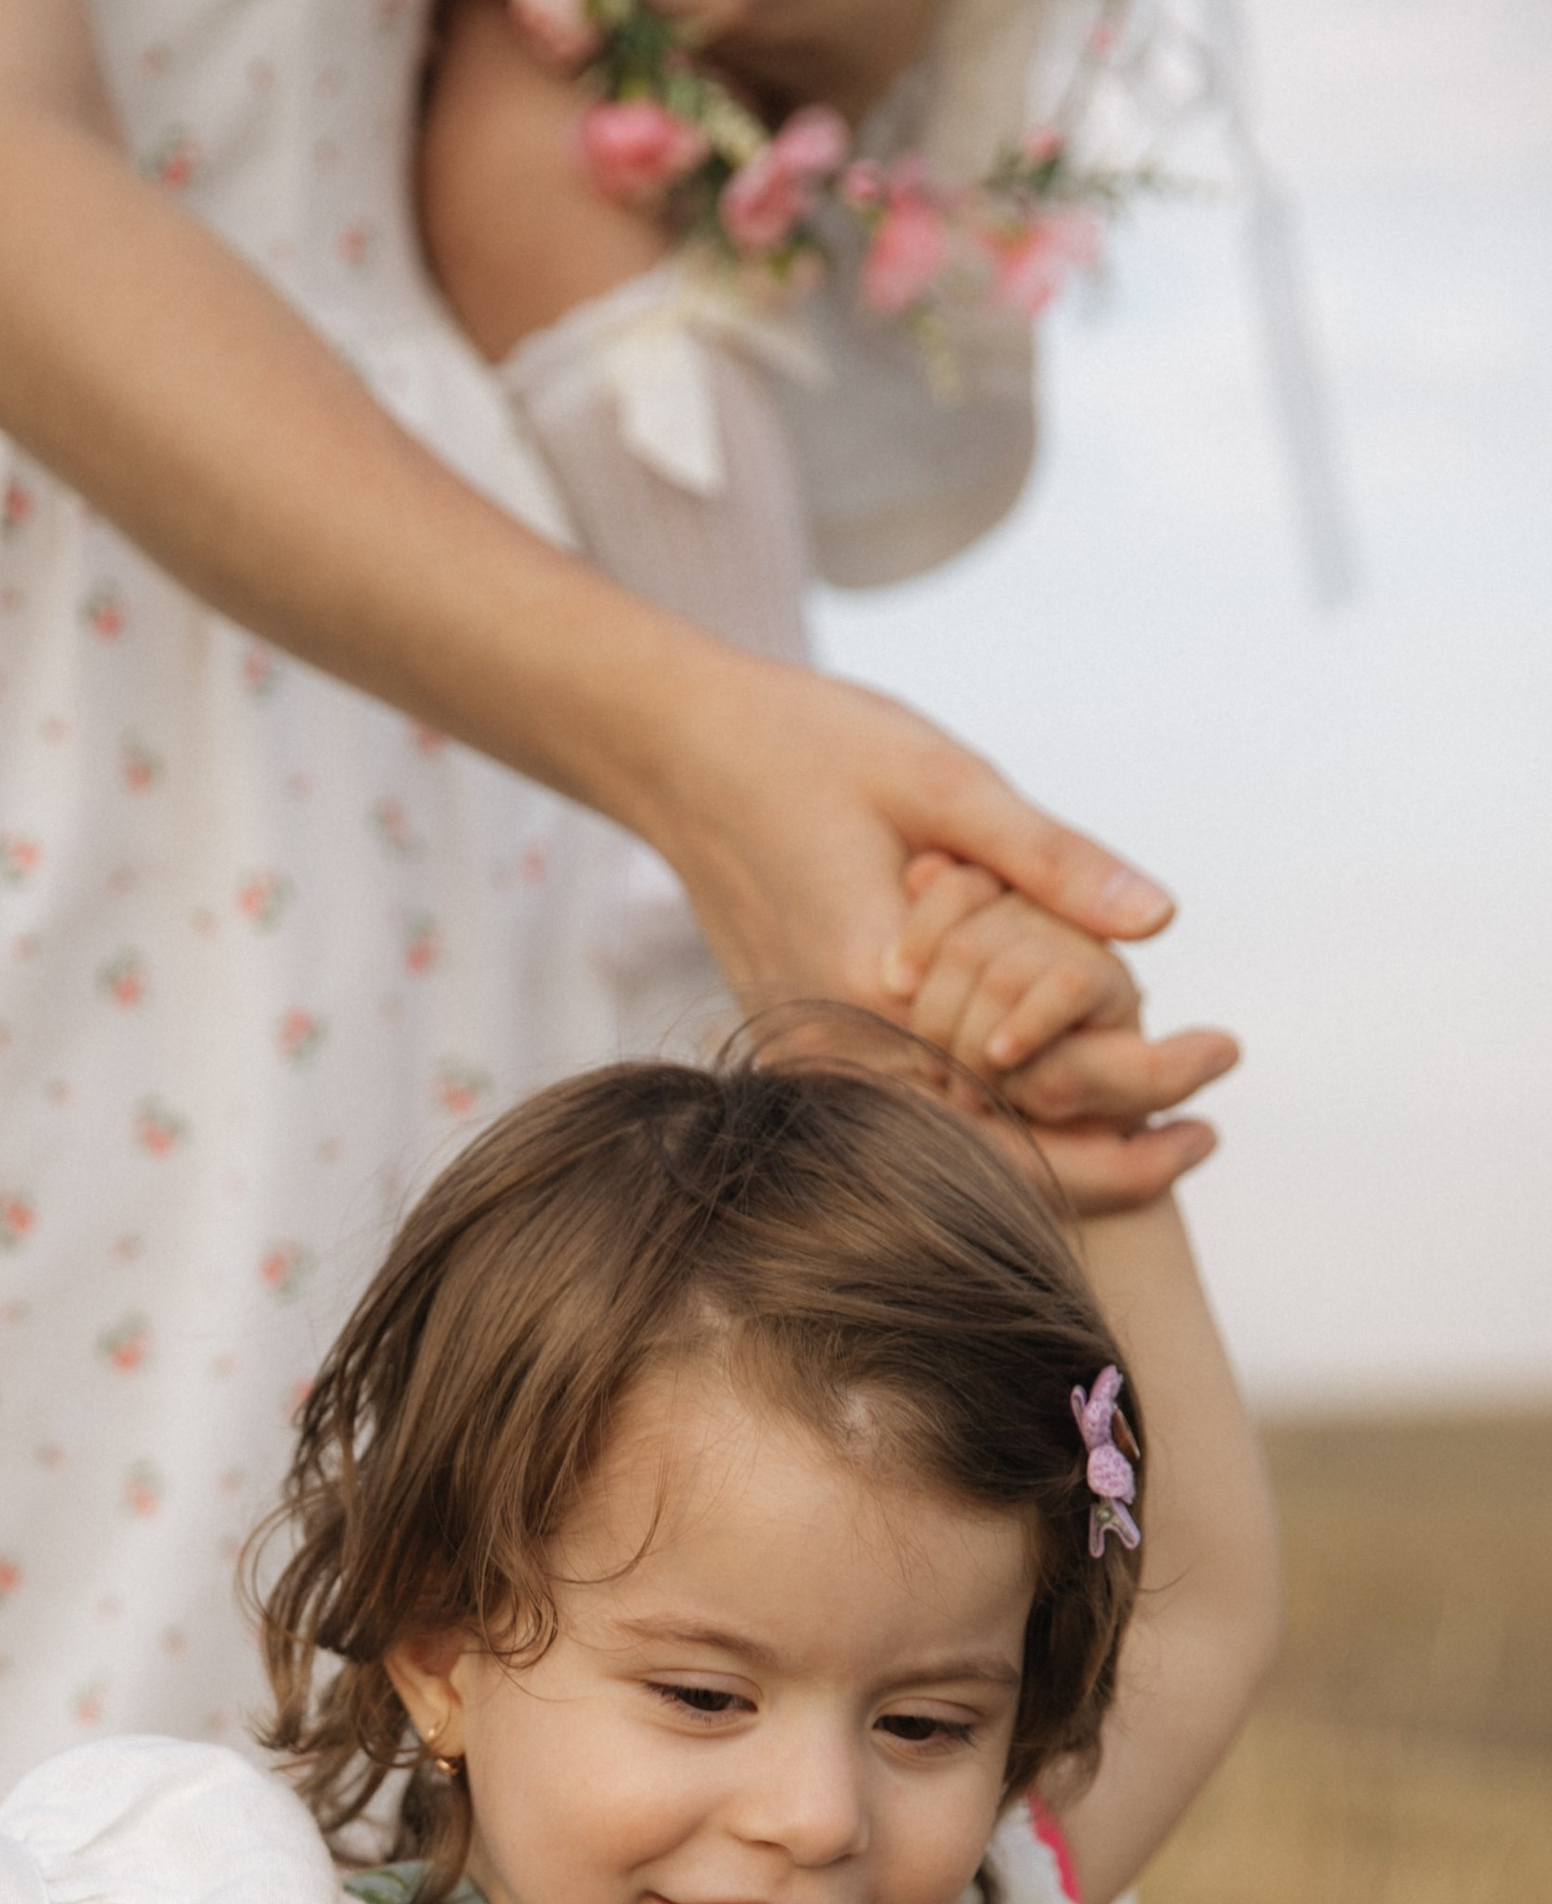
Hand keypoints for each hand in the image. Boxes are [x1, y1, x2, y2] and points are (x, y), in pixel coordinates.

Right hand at [647, 654, 1213, 1114]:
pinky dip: (994, 1124)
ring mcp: (816, 1063)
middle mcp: (841, 1049)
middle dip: (1112, 1154)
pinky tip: (1061, 1107)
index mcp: (881, 987)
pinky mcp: (808, 1056)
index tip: (1223, 1058)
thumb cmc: (809, 749)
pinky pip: (915, 1119)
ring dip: (1057, 1152)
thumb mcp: (943, 781)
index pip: (1034, 1077)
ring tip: (1161, 1136)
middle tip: (1207, 1130)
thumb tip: (1160, 921)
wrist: (681, 757)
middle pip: (997, 1151)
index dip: (1140, 1083)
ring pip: (953, 1153)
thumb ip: (1050, 859)